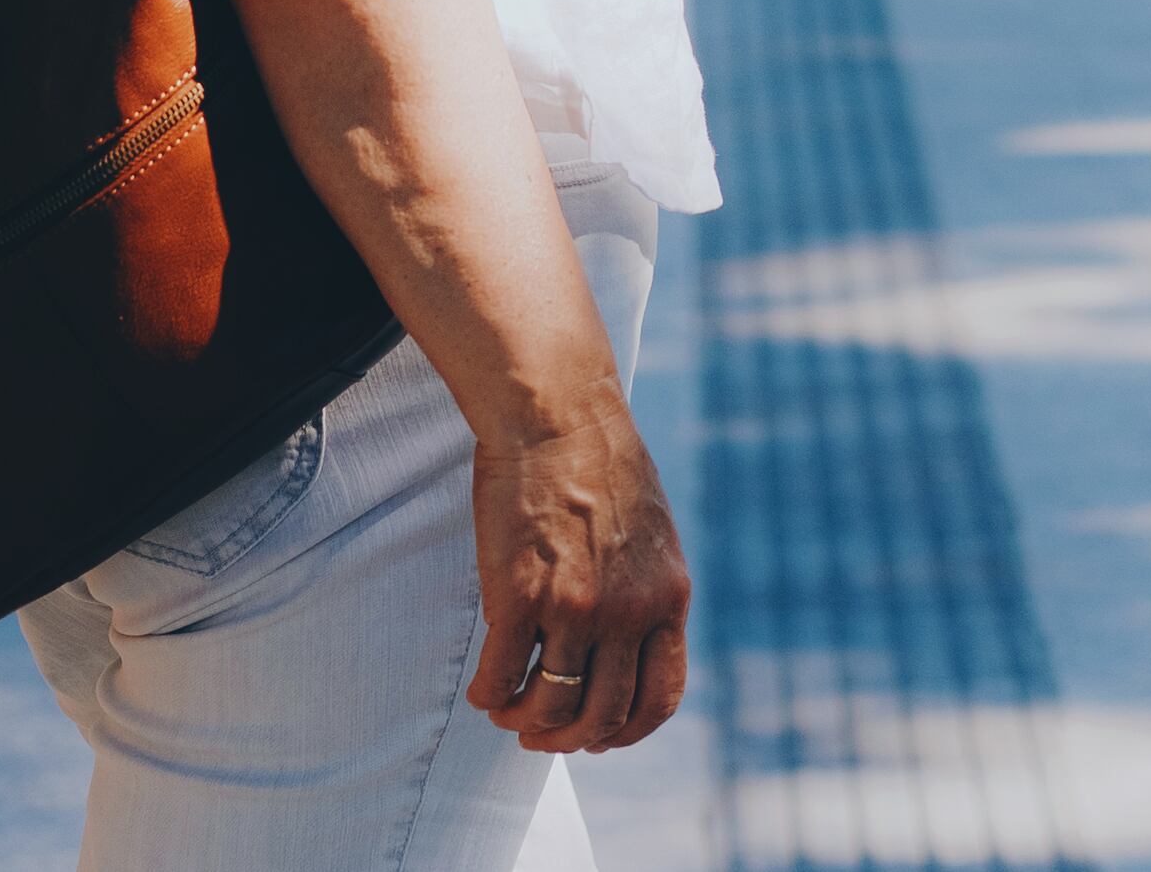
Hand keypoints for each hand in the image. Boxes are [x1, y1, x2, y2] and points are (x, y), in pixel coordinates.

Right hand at [463, 388, 690, 754]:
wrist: (556, 413)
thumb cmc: (598, 462)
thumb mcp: (652, 533)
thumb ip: (646, 591)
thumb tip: (632, 644)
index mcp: (667, 598)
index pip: (660, 698)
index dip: (627, 730)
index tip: (600, 734)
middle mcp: (627, 613)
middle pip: (602, 715)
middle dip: (569, 737)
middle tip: (541, 733)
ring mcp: (574, 608)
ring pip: (550, 706)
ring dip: (524, 721)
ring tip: (507, 711)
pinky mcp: (520, 595)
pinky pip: (501, 676)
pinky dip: (490, 695)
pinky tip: (483, 690)